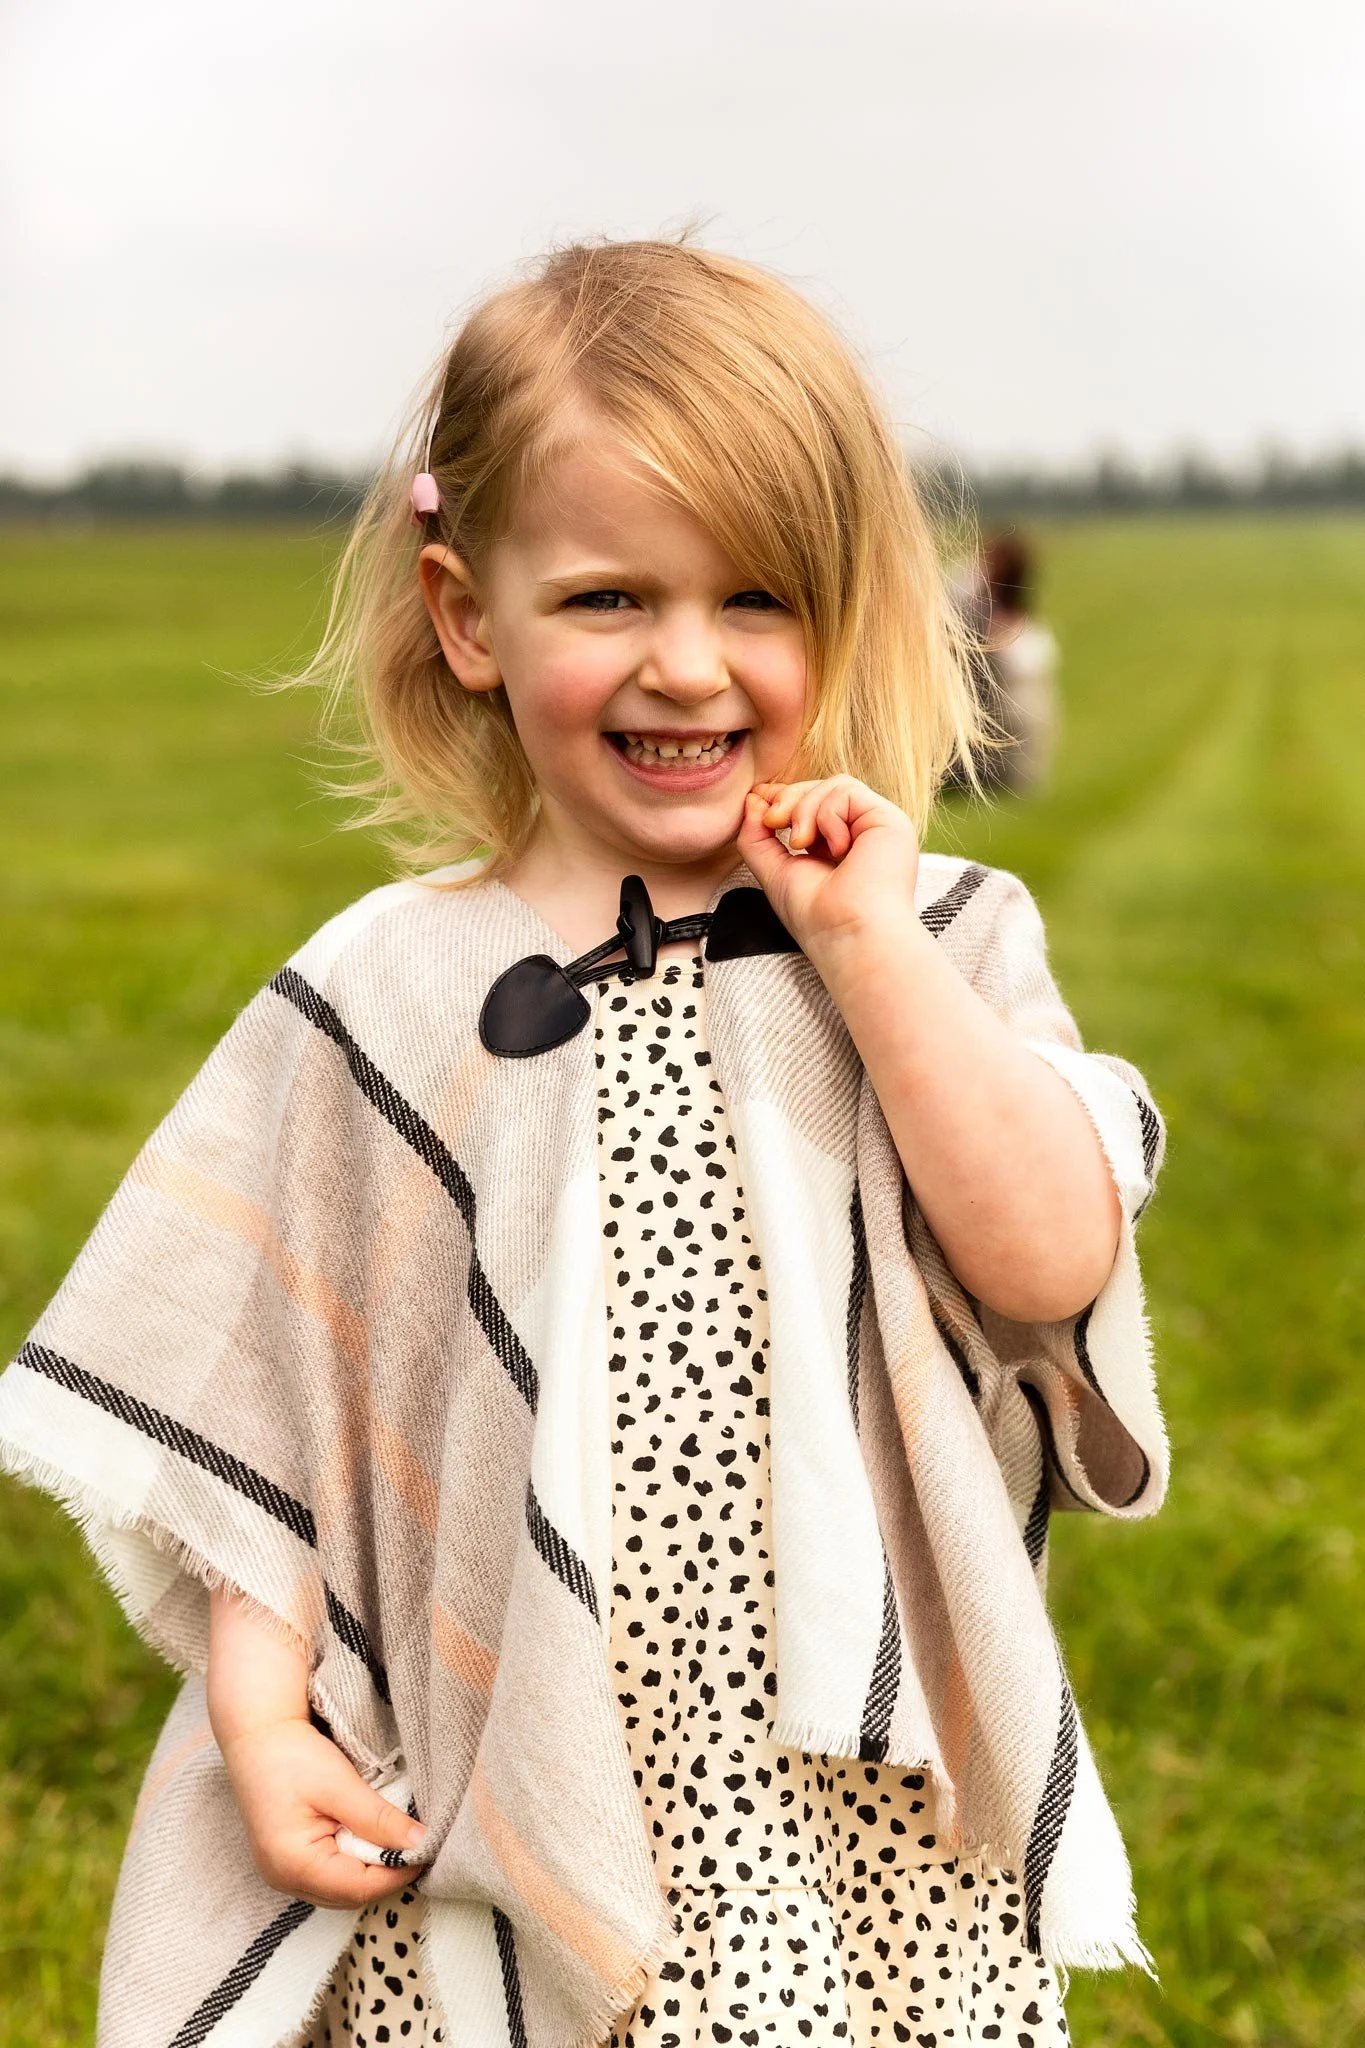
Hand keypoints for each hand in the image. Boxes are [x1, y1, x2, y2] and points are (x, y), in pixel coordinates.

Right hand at [219, 1717, 426, 1908]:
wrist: (255, 1734)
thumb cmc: (291, 1755)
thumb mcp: (340, 1784)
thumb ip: (379, 1819)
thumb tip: (420, 1842)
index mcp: (294, 1865)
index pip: (358, 1888)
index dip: (396, 1873)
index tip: (427, 1850)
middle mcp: (284, 1879)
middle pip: (348, 1895)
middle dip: (384, 1874)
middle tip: (415, 1845)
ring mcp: (281, 1873)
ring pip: (339, 1889)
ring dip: (369, 1870)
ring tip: (393, 1840)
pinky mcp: (285, 1861)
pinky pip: (327, 1876)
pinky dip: (352, 1862)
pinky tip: (366, 1838)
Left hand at [738, 776, 921, 969]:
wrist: (847, 935)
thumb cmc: (816, 917)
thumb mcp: (774, 871)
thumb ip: (757, 837)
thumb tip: (752, 799)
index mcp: (840, 846)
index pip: (813, 803)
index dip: (784, 796)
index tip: (758, 803)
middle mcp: (862, 834)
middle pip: (821, 788)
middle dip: (787, 799)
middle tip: (772, 822)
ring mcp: (878, 827)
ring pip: (833, 785)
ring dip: (804, 809)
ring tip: (801, 844)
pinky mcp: (889, 820)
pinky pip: (847, 791)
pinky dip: (827, 815)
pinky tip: (834, 848)